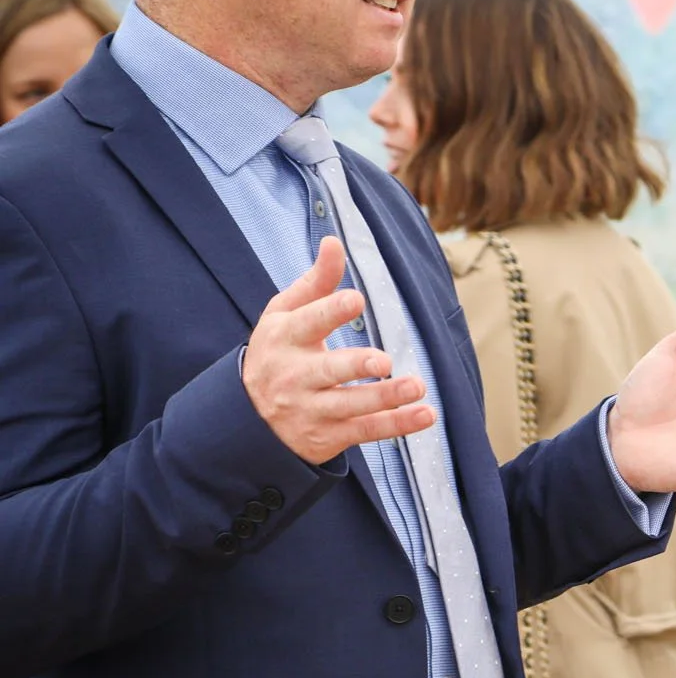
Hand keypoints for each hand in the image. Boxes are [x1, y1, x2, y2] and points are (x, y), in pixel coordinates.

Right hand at [244, 237, 433, 464]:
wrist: (247, 418)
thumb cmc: (277, 352)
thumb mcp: (285, 314)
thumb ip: (316, 281)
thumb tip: (334, 241)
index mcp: (285, 338)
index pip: (308, 323)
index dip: (331, 311)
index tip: (356, 299)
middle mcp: (295, 376)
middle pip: (328, 370)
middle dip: (356, 366)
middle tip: (383, 362)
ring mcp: (311, 409)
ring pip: (351, 406)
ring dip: (386, 398)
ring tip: (417, 387)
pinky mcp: (328, 436)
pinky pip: (366, 431)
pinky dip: (397, 425)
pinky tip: (425, 415)